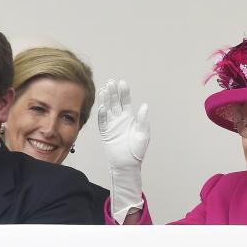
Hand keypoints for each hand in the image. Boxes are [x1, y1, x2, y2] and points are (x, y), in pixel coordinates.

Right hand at [97, 79, 149, 222]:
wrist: (127, 164)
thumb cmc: (137, 150)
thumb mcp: (143, 134)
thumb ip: (143, 120)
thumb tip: (144, 106)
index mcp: (129, 117)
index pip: (125, 101)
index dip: (123, 92)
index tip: (122, 82)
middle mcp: (119, 119)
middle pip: (114, 102)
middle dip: (112, 92)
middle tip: (110, 82)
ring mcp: (111, 125)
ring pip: (107, 109)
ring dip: (105, 100)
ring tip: (104, 89)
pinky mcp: (105, 133)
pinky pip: (102, 122)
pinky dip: (102, 114)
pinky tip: (102, 106)